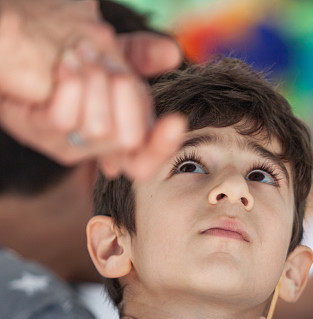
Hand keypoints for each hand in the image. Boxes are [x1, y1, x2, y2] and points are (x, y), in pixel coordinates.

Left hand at [0, 0, 185, 180]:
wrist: (22, 65)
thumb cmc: (75, 69)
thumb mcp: (113, 58)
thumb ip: (142, 56)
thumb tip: (172, 53)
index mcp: (125, 138)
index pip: (148, 159)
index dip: (164, 145)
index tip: (175, 120)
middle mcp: (99, 149)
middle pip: (130, 139)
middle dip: (126, 94)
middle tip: (114, 66)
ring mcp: (69, 144)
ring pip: (99, 128)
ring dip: (96, 84)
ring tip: (86, 55)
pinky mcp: (39, 133)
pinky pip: (64, 119)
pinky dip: (71, 85)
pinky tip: (68, 63)